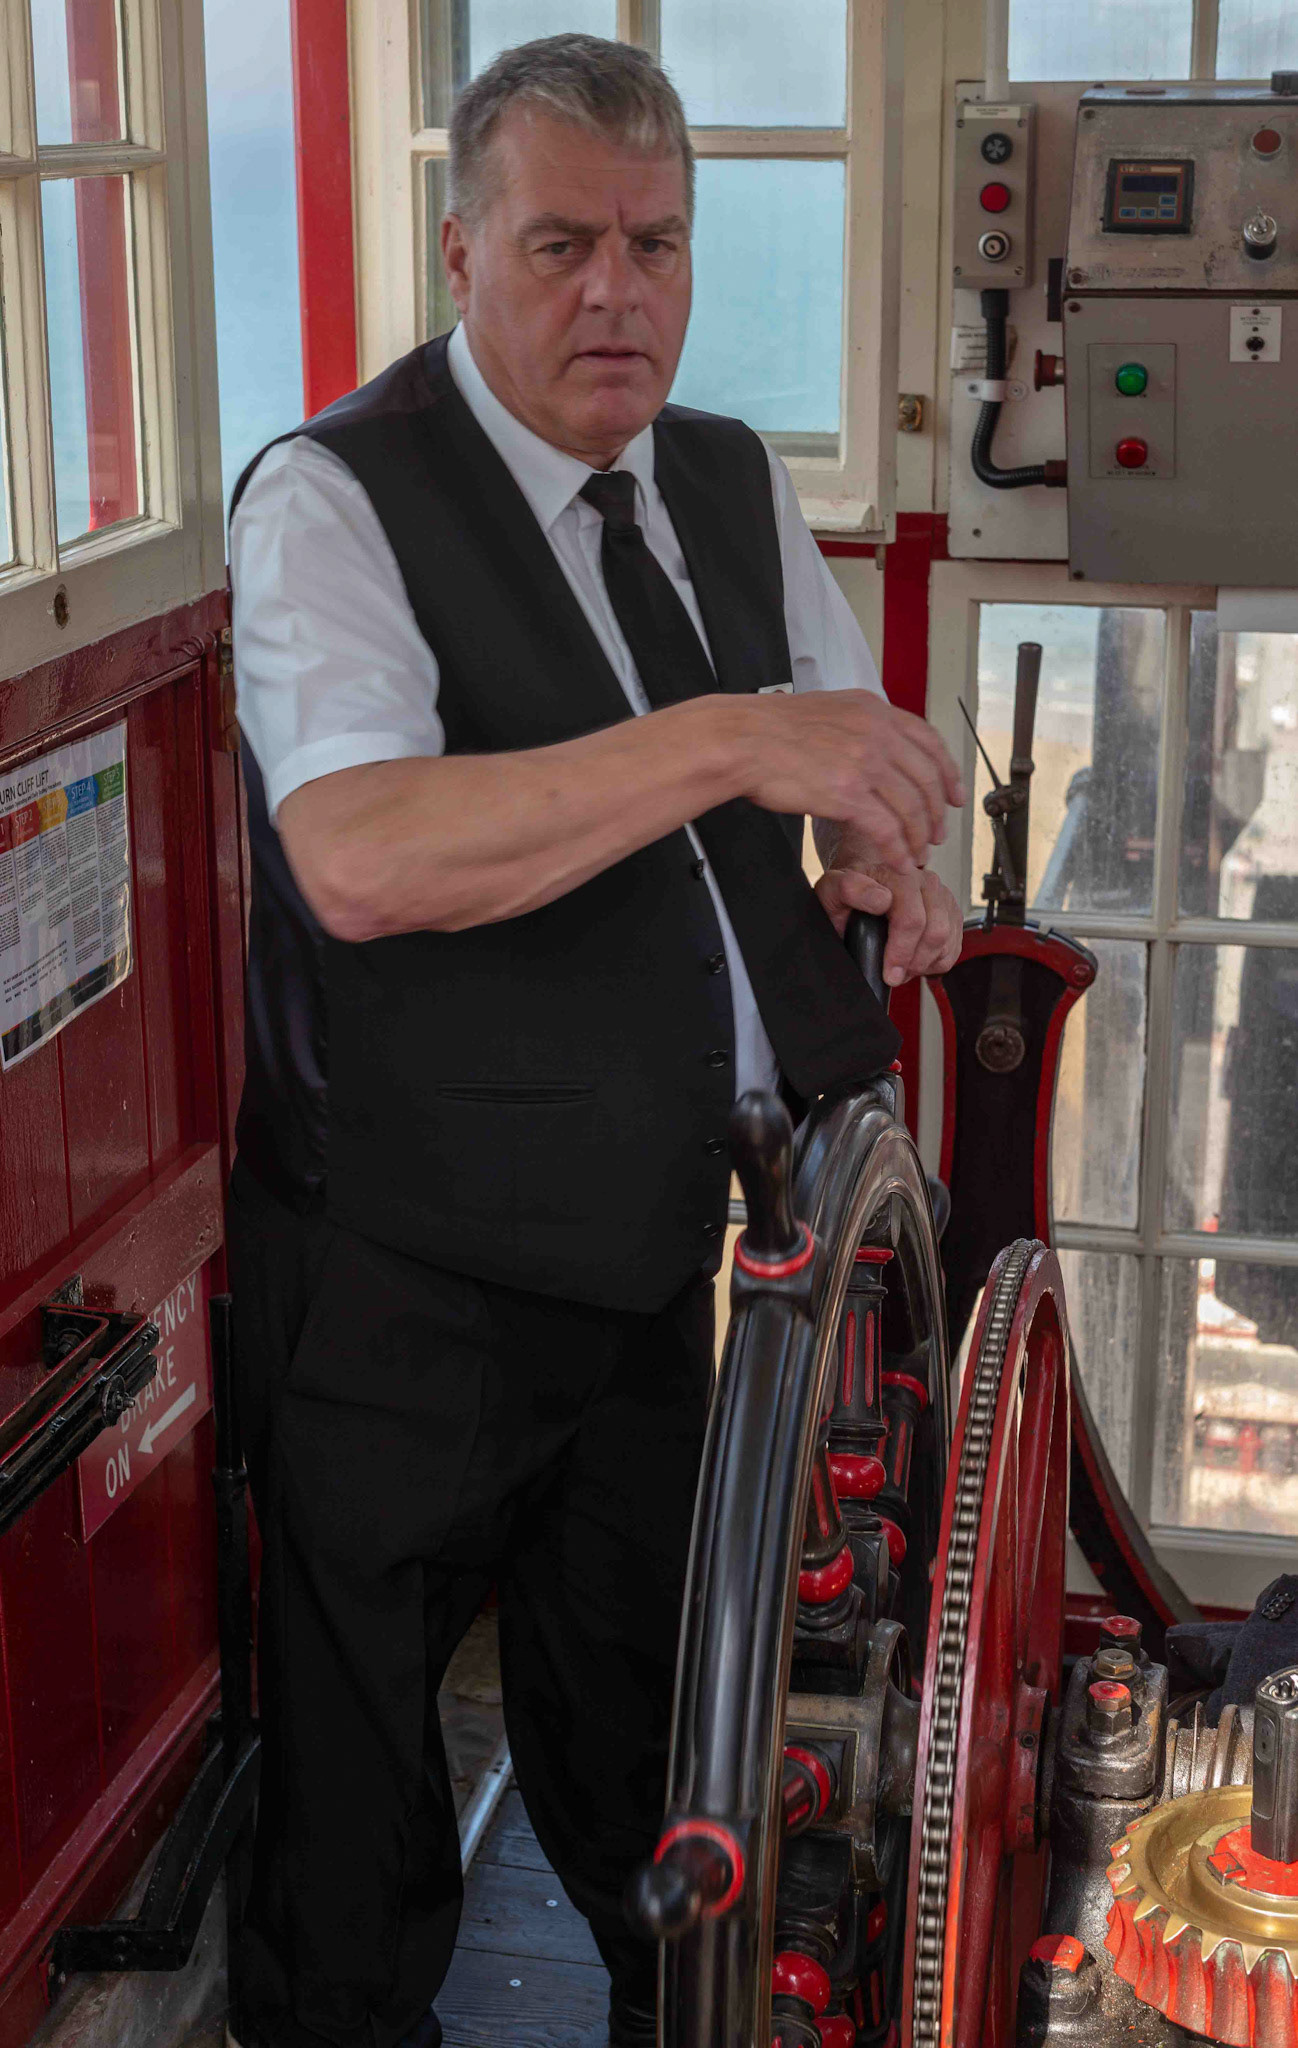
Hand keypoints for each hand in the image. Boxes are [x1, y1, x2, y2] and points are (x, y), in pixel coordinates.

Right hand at [740, 689, 964, 872]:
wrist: (741, 740)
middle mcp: (876, 733)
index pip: (929, 742)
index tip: (955, 794)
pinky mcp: (849, 794)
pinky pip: (887, 830)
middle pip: (926, 779)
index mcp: (873, 711)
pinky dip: (898, 851)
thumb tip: (871, 748)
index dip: (948, 773)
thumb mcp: (827, 711)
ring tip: (916, 854)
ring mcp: (866, 763)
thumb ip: (857, 726)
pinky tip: (899, 862)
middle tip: (936, 833)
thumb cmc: (769, 729)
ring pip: (911, 808)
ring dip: (918, 837)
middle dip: (936, 813)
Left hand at [815, 862, 963, 985]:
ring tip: (901, 966)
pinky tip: (915, 959)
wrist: (861, 889)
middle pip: (935, 932)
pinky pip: (954, 946)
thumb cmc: (847, 894)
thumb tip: (881, 899)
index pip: (912, 919)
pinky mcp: (950, 911)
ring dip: (924, 963)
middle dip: (914, 962)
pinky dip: (936, 961)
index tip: (889, 973)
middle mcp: (924, 881)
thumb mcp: (833, 889)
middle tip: (894, 975)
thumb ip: (849, 889)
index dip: (901, 953)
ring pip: (946, 941)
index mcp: (898, 875)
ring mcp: (940, 896)